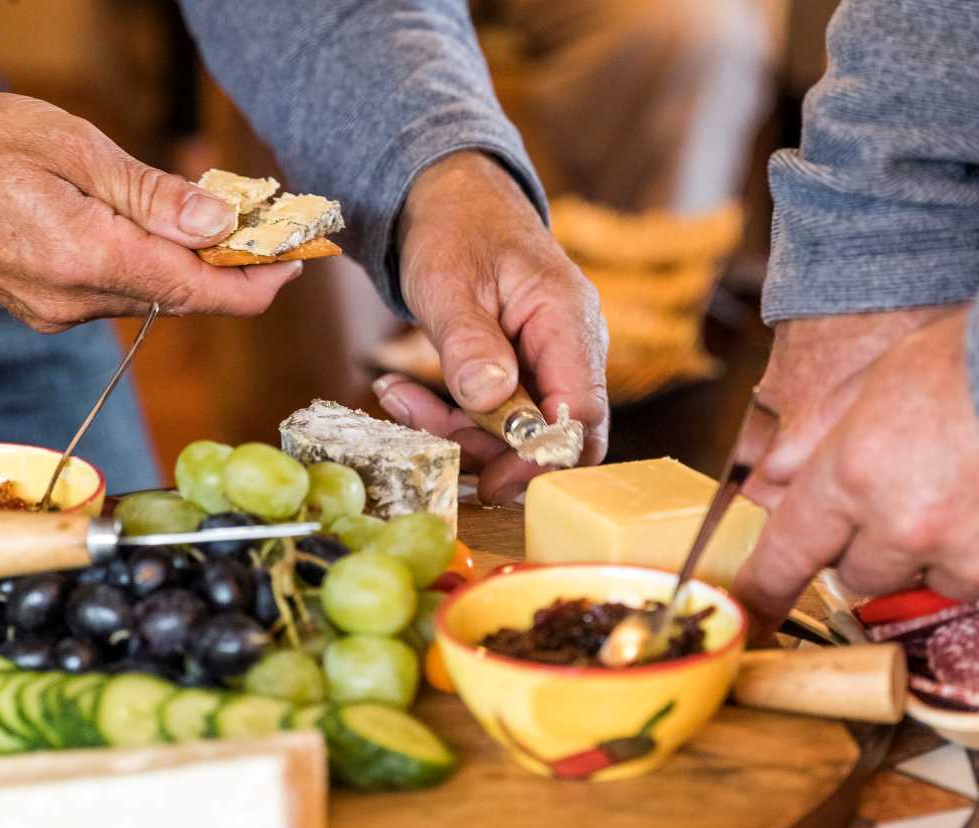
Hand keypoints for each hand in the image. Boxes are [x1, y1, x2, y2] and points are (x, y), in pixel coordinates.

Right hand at [0, 90, 300, 331]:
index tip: (295, 261)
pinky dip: (144, 266)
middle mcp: (69, 300)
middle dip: (228, 267)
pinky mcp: (41, 309)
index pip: (195, 291)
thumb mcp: (71, 146)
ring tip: (210, 218)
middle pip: (179, 297)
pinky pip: (114, 293)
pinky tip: (148, 230)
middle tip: (267, 227)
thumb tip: (219, 222)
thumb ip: (150, 194)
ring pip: (148, 295)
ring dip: (185, 265)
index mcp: (80, 256)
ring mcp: (52, 311)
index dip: (254, 283)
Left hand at [374, 152, 608, 503]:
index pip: (581, 415)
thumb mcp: (449, 282)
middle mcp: (573, 346)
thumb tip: (490, 398)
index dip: (542, 458)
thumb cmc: (455, 226)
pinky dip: (453, 413)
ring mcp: (550, 359)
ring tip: (397, 398)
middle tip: (426, 436)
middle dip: (488, 449)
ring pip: (519, 430)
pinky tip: (405, 393)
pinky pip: (498, 412)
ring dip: (459, 430)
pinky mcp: (524, 368)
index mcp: (568, 320)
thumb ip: (469, 341)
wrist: (452, 195)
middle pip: (553, 434)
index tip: (491, 481)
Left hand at [732, 310, 978, 635]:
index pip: (791, 548)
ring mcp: (974, 559)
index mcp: (858, 472)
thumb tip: (769, 472)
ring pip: (938, 580)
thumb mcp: (890, 369)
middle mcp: (907, 527)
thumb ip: (824, 428)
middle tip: (921, 488)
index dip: (765, 585)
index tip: (749, 613)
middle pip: (863, 574)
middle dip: (879, 542)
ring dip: (952, 549)